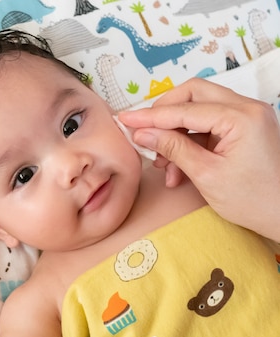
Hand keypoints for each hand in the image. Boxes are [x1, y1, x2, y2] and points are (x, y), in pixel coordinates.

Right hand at [118, 78, 279, 240]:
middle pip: (193, 94)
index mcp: (241, 117)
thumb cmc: (252, 200)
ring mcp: (247, 116)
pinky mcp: (244, 128)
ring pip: (198, 109)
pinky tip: (177, 167)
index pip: (185, 109)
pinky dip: (189, 141)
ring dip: (174, 132)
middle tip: (143, 132)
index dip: (150, 115)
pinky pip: (208, 124)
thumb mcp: (206, 175)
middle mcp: (247, 108)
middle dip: (164, 113)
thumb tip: (142, 133)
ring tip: (162, 164)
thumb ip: (172, 148)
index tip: (125, 120)